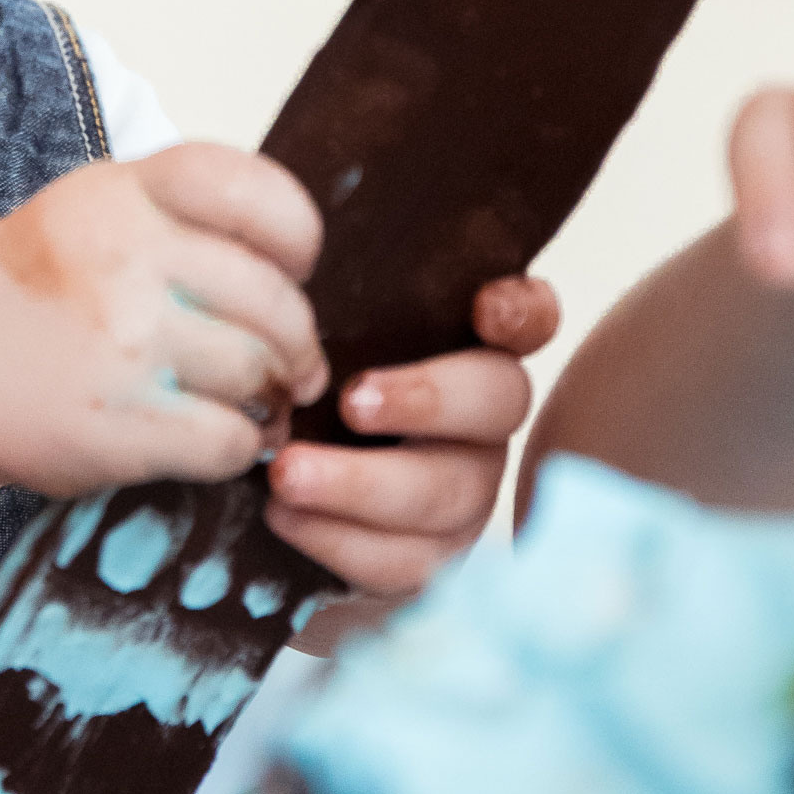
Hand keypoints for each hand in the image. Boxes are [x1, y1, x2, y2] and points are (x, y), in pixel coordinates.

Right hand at [0, 144, 328, 501]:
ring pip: (256, 371)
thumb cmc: (34, 296)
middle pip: (271, 298)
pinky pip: (229, 439)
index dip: (295, 234)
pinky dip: (239, 448)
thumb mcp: (91, 212)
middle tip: (289, 364)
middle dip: (294, 340)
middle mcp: (122, 257)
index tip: (291, 266)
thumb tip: (296, 270)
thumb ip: (181, 217)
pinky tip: (217, 439)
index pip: (251, 191)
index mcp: (122, 193)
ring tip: (254, 403)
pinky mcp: (119, 422)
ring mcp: (121, 341)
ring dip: (269, 397)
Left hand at [262, 274, 559, 610]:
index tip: (485, 308)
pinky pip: (405, 562)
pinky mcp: (430, 560)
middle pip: (498, 400)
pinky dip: (338, 540)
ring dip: (361, 484)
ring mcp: (465, 492)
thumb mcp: (303, 334)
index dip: (521, 311)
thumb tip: (282, 231)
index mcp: (462, 346)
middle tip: (352, 400)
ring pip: (447, 492)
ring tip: (285, 474)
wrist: (266, 500)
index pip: (528, 317)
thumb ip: (318, 294)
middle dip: (427, 399)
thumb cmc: (293, 391)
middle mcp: (480, 418)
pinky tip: (283, 517)